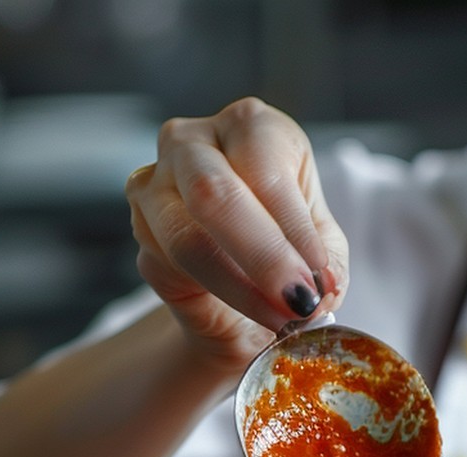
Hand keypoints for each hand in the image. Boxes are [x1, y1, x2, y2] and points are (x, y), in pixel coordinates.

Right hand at [126, 98, 349, 369]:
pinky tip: (248, 314)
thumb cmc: (283, 250)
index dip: (293, 229)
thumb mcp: (321, 248)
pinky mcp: (139, 230)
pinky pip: (167, 266)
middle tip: (298, 303)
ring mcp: (154, 182)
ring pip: (186, 237)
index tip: (318, 280)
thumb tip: (322, 286)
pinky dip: (215, 297)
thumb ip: (327, 263)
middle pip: (214, 192)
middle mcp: (195, 141)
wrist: (236, 295)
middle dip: (263, 256)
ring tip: (280, 319)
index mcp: (252, 127)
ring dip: (239, 288)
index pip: (265, 169)